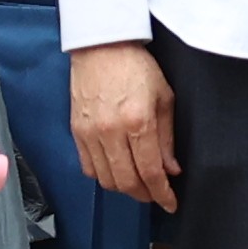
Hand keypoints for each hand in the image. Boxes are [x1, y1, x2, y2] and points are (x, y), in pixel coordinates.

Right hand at [69, 41, 176, 211]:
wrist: (101, 45)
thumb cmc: (136, 66)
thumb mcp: (164, 97)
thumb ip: (167, 138)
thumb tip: (171, 169)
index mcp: (137, 122)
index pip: (150, 172)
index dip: (162, 194)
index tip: (170, 203)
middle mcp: (111, 132)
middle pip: (127, 182)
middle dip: (144, 195)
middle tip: (156, 194)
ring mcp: (90, 134)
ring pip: (106, 180)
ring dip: (124, 188)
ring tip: (137, 184)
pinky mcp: (76, 132)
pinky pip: (88, 168)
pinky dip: (103, 176)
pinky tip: (116, 170)